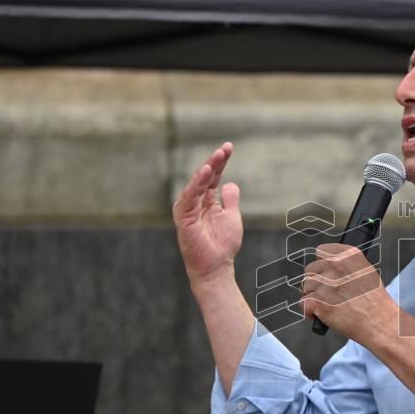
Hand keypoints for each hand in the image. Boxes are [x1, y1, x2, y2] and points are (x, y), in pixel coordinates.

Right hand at [172, 142, 242, 284]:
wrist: (216, 267)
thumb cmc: (223, 244)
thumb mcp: (231, 217)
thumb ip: (230, 200)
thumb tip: (230, 183)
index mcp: (206, 200)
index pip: (212, 176)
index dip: (220, 162)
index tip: (229, 147)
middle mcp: (195, 202)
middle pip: (204, 176)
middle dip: (215, 161)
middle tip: (225, 148)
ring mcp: (188, 208)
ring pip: (196, 183)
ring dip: (207, 169)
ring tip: (217, 156)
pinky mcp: (183, 217)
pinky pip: (189, 196)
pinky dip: (197, 183)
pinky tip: (206, 172)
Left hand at [300, 243, 393, 342]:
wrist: (378, 322)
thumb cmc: (375, 301)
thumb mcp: (366, 271)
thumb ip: (346, 265)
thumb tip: (328, 267)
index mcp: (348, 255)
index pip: (321, 250)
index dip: (322, 264)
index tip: (326, 273)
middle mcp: (335, 265)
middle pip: (310, 269)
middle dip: (315, 282)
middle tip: (328, 293)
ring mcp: (325, 283)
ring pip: (305, 287)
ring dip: (313, 297)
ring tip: (328, 305)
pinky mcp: (318, 300)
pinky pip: (304, 303)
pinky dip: (310, 311)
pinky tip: (321, 315)